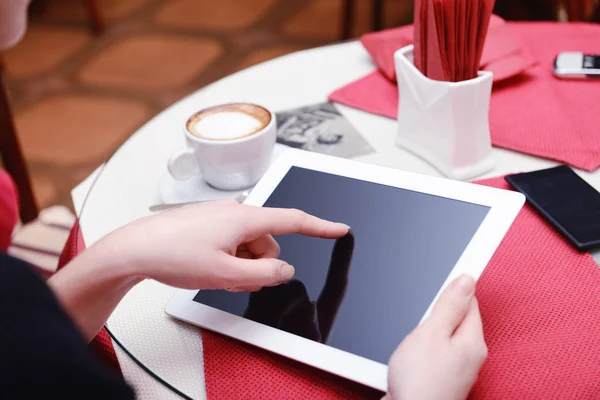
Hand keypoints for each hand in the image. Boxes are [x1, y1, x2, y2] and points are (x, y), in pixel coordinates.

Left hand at [97, 199, 347, 290]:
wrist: (134, 248)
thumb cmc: (173, 254)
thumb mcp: (226, 274)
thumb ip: (264, 275)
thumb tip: (285, 271)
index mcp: (245, 218)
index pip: (294, 221)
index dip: (321, 227)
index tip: (340, 228)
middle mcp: (235, 212)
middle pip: (268, 244)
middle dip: (258, 266)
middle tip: (233, 279)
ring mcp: (220, 216)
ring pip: (249, 246)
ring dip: (241, 265)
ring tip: (215, 275)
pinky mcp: (209, 223)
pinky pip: (232, 243)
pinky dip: (229, 259)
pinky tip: (208, 267)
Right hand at [385, 275, 486, 399]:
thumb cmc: (420, 382)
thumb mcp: (431, 333)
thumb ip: (450, 305)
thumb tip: (467, 279)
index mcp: (472, 340)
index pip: (470, 302)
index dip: (455, 287)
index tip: (448, 270)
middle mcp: (468, 356)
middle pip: (457, 319)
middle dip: (437, 311)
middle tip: (419, 312)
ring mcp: (455, 369)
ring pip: (442, 337)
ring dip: (426, 331)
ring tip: (412, 338)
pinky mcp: (439, 379)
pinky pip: (433, 353)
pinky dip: (421, 348)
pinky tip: (408, 354)